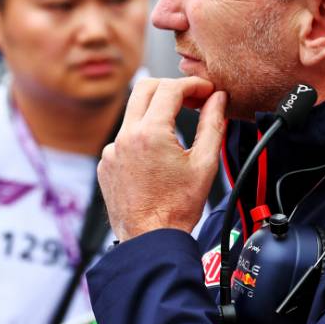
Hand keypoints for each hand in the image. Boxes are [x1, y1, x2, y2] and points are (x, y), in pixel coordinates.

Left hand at [98, 77, 226, 239]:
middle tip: (191, 99)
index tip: (206, 91)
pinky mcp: (106, 163)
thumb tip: (218, 100)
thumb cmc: (177, 208)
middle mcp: (125, 137)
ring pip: (133, 114)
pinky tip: (157, 156)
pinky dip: (141, 137)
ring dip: (155, 113)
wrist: (149, 238)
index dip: (193, 85)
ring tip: (177, 130)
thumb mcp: (204, 164)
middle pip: (145, 88)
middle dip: (170, 88)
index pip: (170, 89)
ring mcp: (112, 150)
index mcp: (150, 133)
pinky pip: (124, 138)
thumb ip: (213, 125)